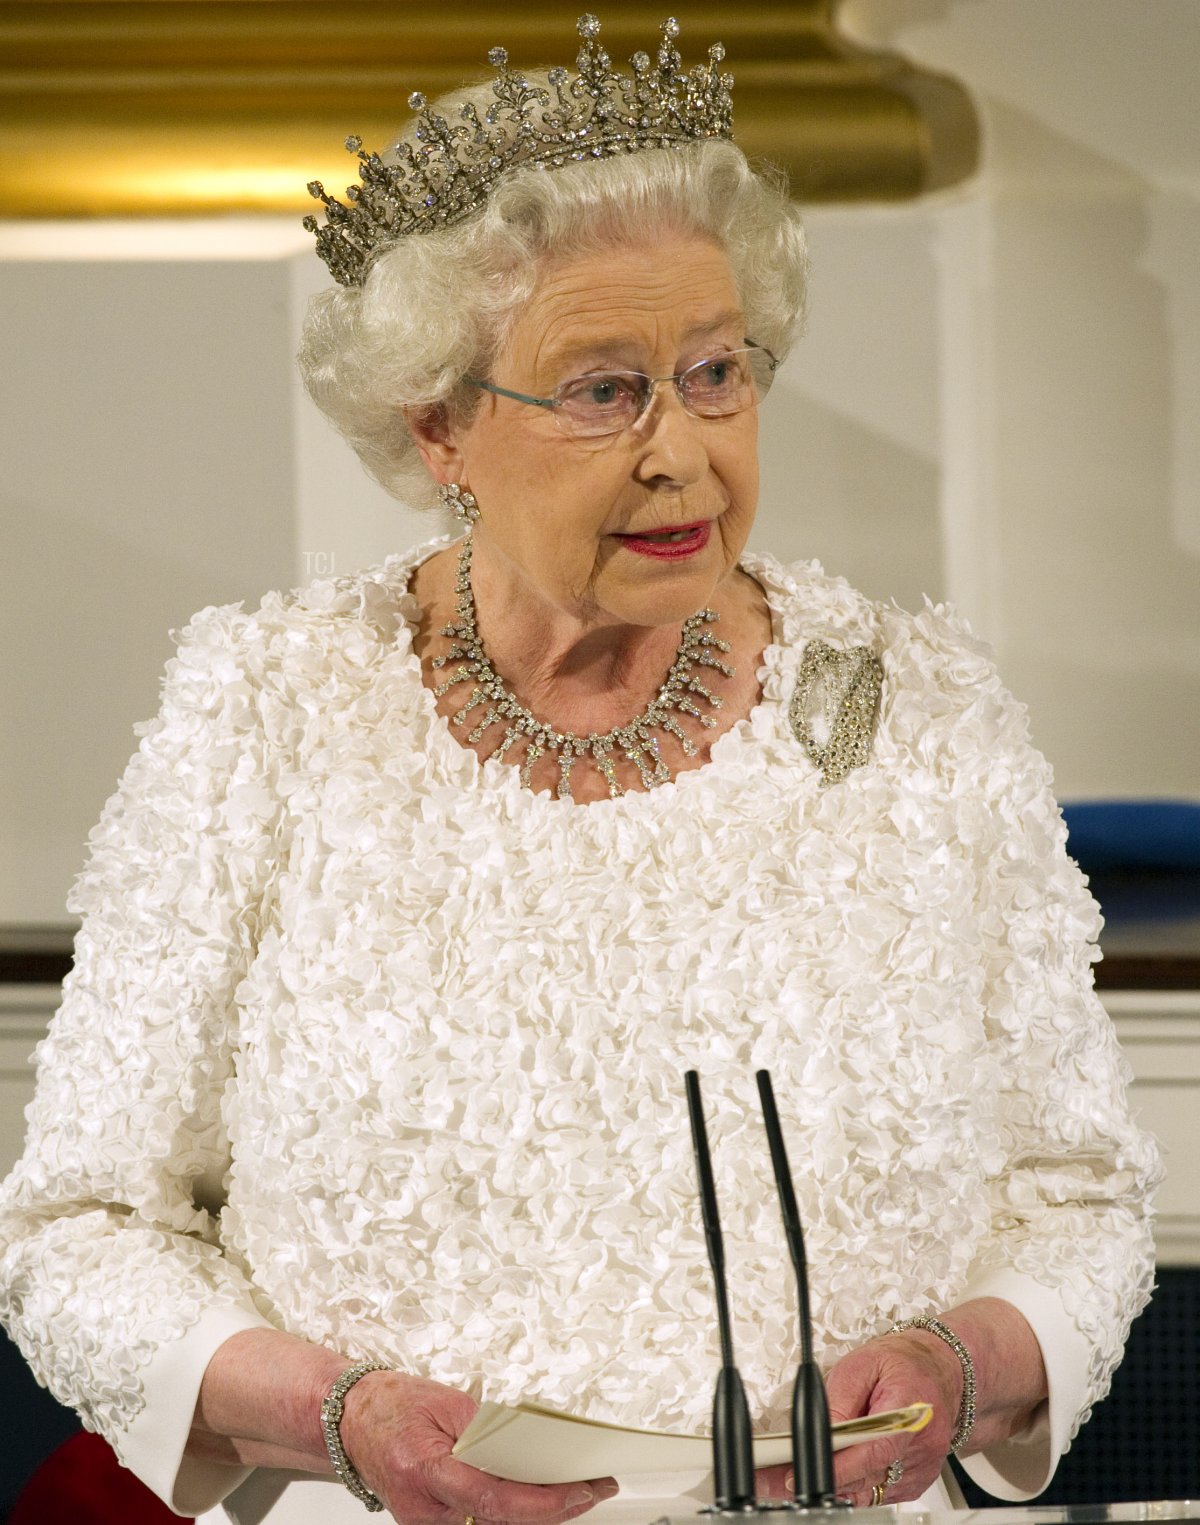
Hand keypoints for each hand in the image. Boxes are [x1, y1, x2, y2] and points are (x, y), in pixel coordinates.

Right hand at [340, 1370, 618, 1524]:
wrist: (351, 1422)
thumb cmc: (391, 1406)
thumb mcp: (443, 1401)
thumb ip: (485, 1425)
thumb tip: (529, 1438)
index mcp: (426, 1471)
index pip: (495, 1501)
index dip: (545, 1502)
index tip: (583, 1490)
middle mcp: (426, 1509)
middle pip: (502, 1522)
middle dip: (554, 1509)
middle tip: (594, 1487)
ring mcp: (427, 1523)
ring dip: (536, 1511)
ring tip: (575, 1488)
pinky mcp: (433, 1524)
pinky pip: (481, 1522)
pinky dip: (512, 1510)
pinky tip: (536, 1494)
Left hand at [823, 1330, 962, 1505]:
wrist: (940, 1369)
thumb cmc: (903, 1363)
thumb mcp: (861, 1364)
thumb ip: (839, 1399)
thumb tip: (819, 1432)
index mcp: (911, 1408)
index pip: (874, 1448)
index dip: (838, 1466)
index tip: (806, 1472)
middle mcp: (923, 1443)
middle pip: (870, 1474)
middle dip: (827, 1478)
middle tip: (787, 1479)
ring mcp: (924, 1465)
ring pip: (874, 1488)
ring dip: (840, 1485)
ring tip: (806, 1476)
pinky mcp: (919, 1479)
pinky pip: (883, 1491)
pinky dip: (859, 1485)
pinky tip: (841, 1474)